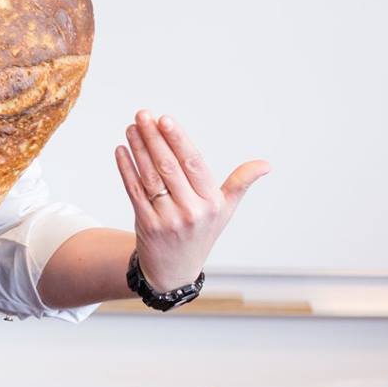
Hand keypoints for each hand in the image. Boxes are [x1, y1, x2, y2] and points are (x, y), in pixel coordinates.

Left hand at [115, 110, 270, 293]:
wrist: (175, 270)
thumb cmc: (201, 233)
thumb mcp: (225, 210)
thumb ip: (241, 183)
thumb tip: (266, 165)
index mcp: (212, 203)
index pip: (194, 164)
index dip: (178, 140)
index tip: (165, 119)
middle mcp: (191, 211)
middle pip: (169, 167)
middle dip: (155, 138)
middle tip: (143, 115)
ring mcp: (168, 219)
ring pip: (150, 177)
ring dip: (139, 149)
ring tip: (132, 127)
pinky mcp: (147, 225)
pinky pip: (135, 192)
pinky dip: (126, 169)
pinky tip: (121, 150)